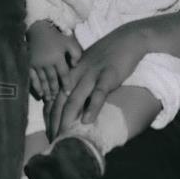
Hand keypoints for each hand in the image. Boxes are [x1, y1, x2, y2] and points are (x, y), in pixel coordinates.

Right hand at [27, 20, 81, 100]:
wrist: (37, 29)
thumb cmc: (56, 37)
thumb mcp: (70, 42)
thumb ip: (76, 53)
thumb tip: (75, 65)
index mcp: (57, 57)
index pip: (63, 74)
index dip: (66, 84)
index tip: (69, 93)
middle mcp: (46, 63)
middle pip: (52, 80)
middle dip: (56, 90)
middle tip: (58, 100)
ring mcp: (36, 65)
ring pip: (43, 81)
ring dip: (47, 91)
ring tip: (50, 99)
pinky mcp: (28, 65)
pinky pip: (32, 78)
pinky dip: (36, 87)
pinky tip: (40, 94)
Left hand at [48, 22, 148, 138]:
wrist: (129, 37)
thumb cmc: (110, 53)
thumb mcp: (90, 66)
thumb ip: (82, 82)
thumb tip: (78, 106)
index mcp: (72, 73)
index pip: (54, 97)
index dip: (49, 117)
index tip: (49, 133)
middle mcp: (77, 74)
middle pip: (60, 101)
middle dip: (54, 123)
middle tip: (52, 141)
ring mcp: (92, 74)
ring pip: (74, 99)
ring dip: (67, 119)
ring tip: (63, 136)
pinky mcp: (108, 74)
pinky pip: (98, 92)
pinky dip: (92, 107)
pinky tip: (87, 120)